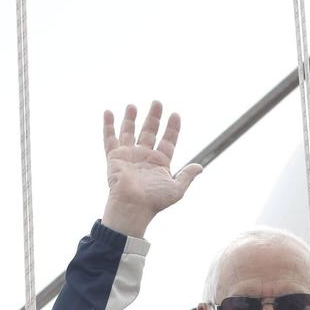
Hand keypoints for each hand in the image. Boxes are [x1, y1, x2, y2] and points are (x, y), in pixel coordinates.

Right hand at [101, 101, 202, 237]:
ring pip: (129, 132)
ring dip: (131, 118)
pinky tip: (108, 112)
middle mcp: (144, 157)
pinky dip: (108, 125)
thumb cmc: (154, 201)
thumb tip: (200, 167)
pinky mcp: (114, 157)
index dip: (172, 128)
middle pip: (150, 131)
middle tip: (157, 103)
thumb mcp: (177, 189)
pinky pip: (110, 138)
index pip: (168, 140)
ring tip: (133, 105)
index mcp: (160, 163)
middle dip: (154, 117)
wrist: (133, 207)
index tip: (175, 115)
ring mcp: (129, 156)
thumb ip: (187, 176)